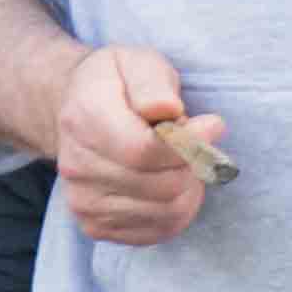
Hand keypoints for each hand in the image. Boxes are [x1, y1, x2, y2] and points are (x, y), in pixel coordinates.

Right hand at [53, 42, 223, 243]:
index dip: (189, 145)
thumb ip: (154, 83)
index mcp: (83, 119)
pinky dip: (179, 207)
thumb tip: (169, 109)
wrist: (78, 113)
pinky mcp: (96, 226)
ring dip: (189, 185)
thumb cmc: (118, 85)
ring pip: (167, 211)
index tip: (215, 125)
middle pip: (162, 185)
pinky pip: (160, 229)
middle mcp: (76, 165)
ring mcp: (83, 201)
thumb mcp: (137, 62)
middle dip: (192, 163)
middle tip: (191, 140)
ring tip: (178, 160)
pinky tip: (170, 181)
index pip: (145, 151)